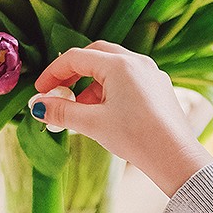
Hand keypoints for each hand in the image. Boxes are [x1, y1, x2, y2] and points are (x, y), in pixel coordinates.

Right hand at [33, 42, 212, 196]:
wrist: (175, 157)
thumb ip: (62, 112)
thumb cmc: (136, 137)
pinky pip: (128, 79)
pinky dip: (109, 89)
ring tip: (80, 109)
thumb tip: (37, 106)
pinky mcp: (159, 87)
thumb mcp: (93, 124)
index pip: (76, 58)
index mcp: (120, 65)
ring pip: (112, 68)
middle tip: (58, 91)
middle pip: (96, 55)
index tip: (40, 91)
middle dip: (73, 72)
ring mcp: (151, 73)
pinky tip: (103, 112)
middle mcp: (137, 62)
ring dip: (91, 83)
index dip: (53, 73)